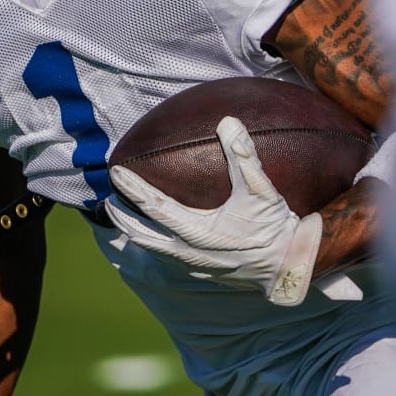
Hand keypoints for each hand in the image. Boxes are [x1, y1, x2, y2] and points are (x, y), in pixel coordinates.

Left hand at [106, 116, 322, 305]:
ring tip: (122, 219)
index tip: (115, 173)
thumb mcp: (261, 190)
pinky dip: (156, 244)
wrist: (290, 267)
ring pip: (154, 250)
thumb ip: (243, 156)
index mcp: (197, 233)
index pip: (155, 208)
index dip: (133, 190)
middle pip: (143, 236)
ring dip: (136, 233)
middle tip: (106, 202)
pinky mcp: (204, 273)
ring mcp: (195, 267)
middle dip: (122, 218)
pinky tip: (158, 236)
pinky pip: (170, 257)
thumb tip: (229, 123)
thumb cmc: (274, 229)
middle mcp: (189, 253)